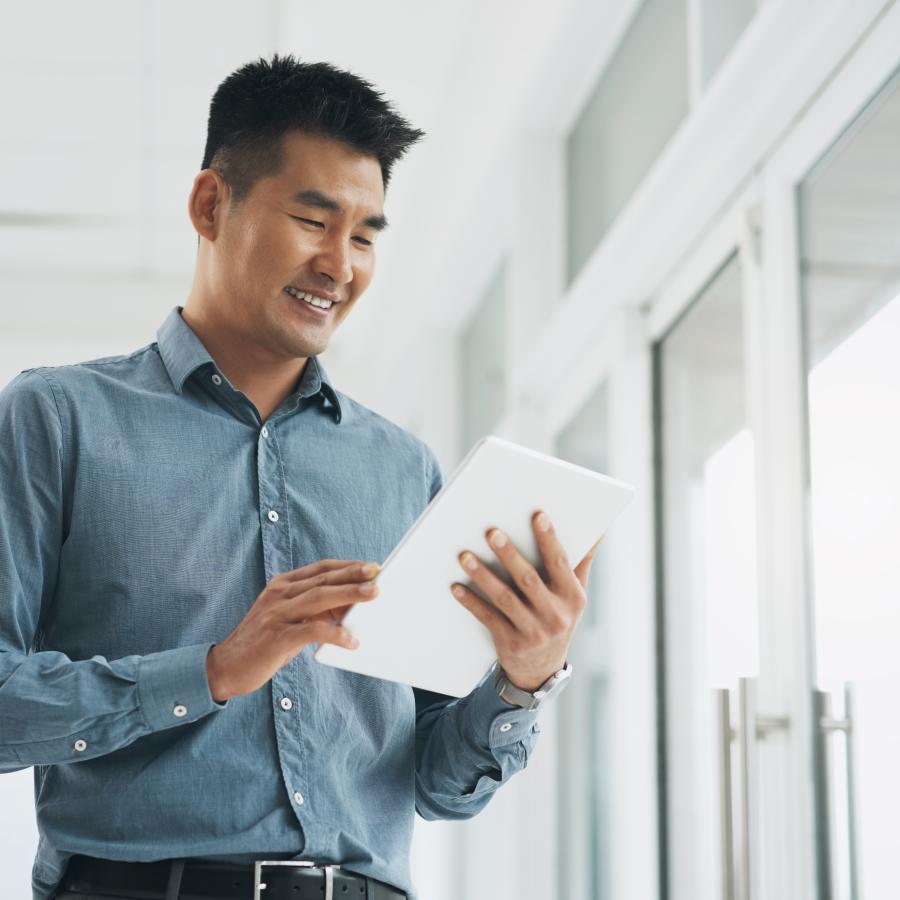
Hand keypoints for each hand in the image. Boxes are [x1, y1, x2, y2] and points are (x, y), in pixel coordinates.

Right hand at [206, 559, 380, 701]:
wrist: (225, 667)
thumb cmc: (264, 643)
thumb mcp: (289, 619)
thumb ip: (314, 610)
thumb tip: (351, 605)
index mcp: (282, 585)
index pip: (320, 568)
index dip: (346, 566)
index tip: (371, 565)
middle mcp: (279, 595)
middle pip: (323, 579)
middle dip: (353, 574)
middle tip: (377, 573)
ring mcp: (276, 615)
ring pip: (319, 598)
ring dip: (348, 594)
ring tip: (373, 594)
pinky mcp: (276, 638)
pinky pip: (311, 631)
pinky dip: (334, 633)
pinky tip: (351, 641)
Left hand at [450, 511, 603, 691]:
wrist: (542, 670)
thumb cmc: (558, 618)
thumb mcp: (575, 595)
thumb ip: (582, 562)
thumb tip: (599, 529)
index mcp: (573, 597)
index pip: (560, 564)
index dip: (549, 539)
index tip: (538, 516)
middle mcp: (555, 615)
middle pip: (529, 580)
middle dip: (509, 555)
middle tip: (492, 532)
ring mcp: (533, 632)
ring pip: (505, 599)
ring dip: (483, 576)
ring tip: (465, 556)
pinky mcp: (510, 644)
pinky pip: (488, 618)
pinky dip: (471, 602)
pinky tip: (457, 587)